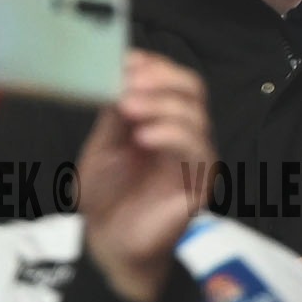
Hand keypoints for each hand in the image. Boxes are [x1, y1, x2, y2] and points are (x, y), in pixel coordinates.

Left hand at [78, 50, 214, 301]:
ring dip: (161, 104)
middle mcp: (183, 135)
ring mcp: (194, 158)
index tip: (126, 59)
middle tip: (130, 82)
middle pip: (192, 89)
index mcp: (160, 120)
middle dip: (161, 78)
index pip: (173, 80)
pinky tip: (143, 137)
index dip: (154, 65)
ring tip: (128, 108)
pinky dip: (171, 135)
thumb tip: (116, 75)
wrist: (107, 242)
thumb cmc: (106, 194)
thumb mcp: (102, 145)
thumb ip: (112, 114)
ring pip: (196, 115)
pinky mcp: (199, 184)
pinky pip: (197, 151)